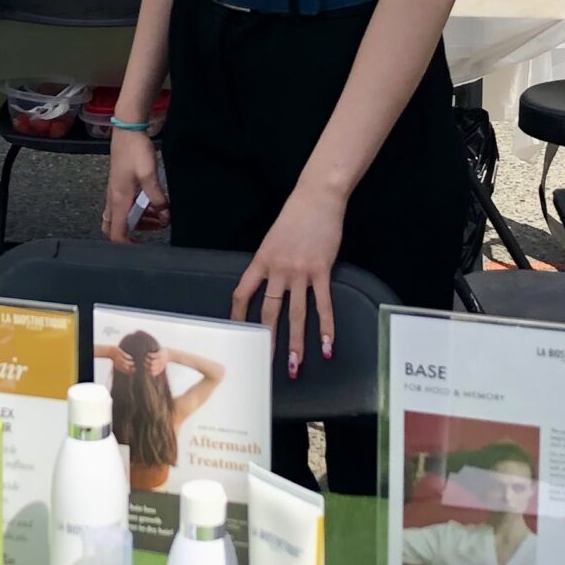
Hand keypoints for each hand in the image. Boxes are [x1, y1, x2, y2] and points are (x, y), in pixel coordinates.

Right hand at [101, 130, 165, 241]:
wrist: (127, 131)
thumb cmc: (136, 152)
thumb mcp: (150, 176)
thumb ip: (158, 198)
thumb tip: (165, 217)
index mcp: (119, 201)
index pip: (116, 234)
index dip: (127, 246)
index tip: (143, 250)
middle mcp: (114, 200)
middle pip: (114, 228)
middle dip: (132, 235)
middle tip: (152, 232)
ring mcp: (115, 193)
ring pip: (122, 218)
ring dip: (139, 222)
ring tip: (159, 217)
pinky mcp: (120, 187)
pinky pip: (126, 206)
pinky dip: (138, 211)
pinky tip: (153, 204)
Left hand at [231, 178, 344, 378]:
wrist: (317, 197)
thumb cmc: (295, 216)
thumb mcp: (272, 239)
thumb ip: (270, 262)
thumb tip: (269, 284)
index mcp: (261, 260)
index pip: (243, 292)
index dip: (238, 314)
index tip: (237, 332)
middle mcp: (278, 269)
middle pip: (270, 311)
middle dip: (268, 340)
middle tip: (265, 364)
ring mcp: (300, 271)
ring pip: (296, 314)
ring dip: (296, 343)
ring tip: (295, 367)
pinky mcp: (322, 270)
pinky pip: (323, 303)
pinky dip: (326, 326)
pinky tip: (327, 345)